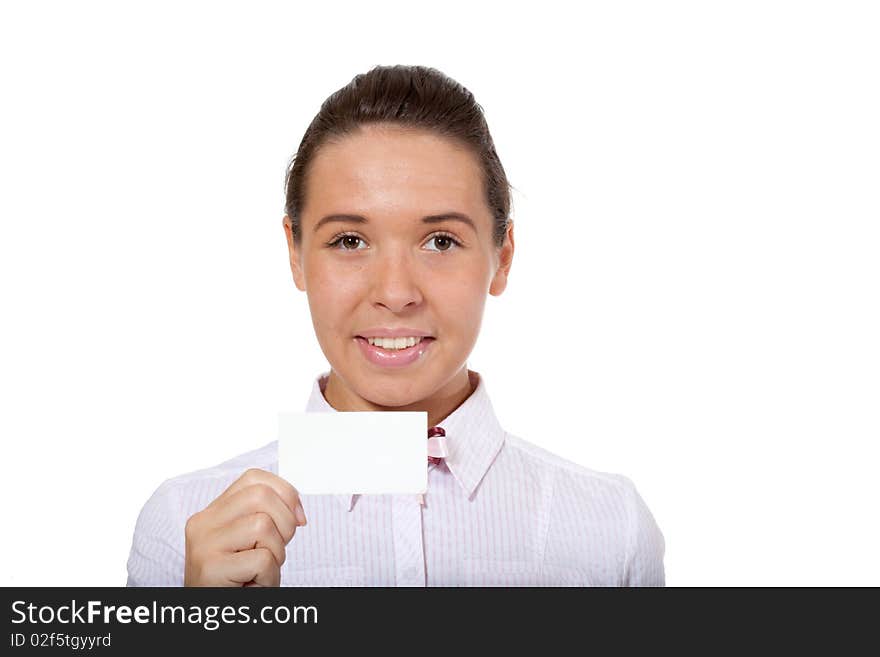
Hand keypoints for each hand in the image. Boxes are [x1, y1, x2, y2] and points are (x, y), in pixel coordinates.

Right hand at [184, 468, 306, 585]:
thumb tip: (298, 511)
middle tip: (277, 550)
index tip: (297, 518)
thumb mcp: (248, 542)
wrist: (213, 612)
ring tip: (261, 571)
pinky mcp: (210, 568)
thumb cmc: (237, 580)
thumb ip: (265, 517)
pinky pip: (262, 560)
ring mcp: (204, 544)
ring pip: (263, 525)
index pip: (254, 478)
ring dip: (276, 554)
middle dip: (285, 522)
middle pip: (261, 495)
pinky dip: (270, 577)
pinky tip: (254, 585)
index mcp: (212, 512)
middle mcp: (203, 523)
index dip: (285, 493)